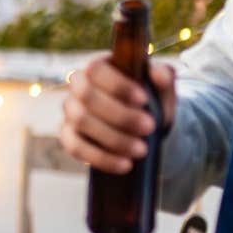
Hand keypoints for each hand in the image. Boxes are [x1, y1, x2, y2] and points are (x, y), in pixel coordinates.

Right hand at [62, 57, 175, 174]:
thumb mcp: (161, 88)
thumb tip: (159, 73)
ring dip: (113, 138)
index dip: (117, 85)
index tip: (143, 100)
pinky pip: (75, 147)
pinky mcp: (68, 135)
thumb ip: (164, 77)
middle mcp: (78, 86)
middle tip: (149, 127)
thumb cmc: (148, 102)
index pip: (96, 69)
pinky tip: (125, 164)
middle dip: (120, 115)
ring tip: (141, 149)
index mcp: (98, 67)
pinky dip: (101, 158)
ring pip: (81, 121)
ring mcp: (70, 111)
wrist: (143, 127)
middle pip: (86, 96)